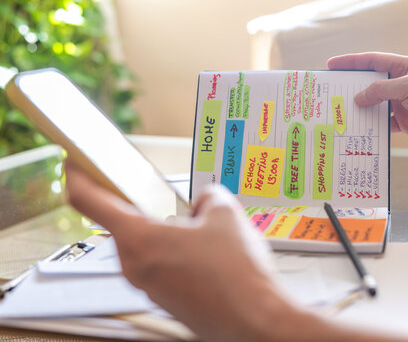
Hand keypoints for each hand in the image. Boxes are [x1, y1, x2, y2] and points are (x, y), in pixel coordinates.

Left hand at [65, 162, 290, 341]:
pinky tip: (205, 251)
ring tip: (199, 227)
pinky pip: (159, 263)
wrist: (255, 320)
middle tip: (163, 192)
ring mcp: (148, 285)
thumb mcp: (225, 213)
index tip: (77, 162)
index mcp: (139, 239)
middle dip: (145, 205)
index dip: (78, 174)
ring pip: (144, 244)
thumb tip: (203, 202)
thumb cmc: (236, 275)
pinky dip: (174, 250)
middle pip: (122, 223)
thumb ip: (207, 196)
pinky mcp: (164, 297)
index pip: (88, 200)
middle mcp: (135, 266)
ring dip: (164, 229)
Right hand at [327, 52, 407, 149]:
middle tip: (332, 91)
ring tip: (340, 112)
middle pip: (372, 84)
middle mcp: (403, 84)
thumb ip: (381, 91)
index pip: (373, 62)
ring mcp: (403, 104)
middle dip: (352, 87)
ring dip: (360, 109)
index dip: (352, 62)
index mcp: (406, 67)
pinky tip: (358, 129)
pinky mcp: (404, 123)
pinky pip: (382, 123)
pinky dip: (372, 126)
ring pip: (375, 105)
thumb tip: (358, 98)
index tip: (332, 65)